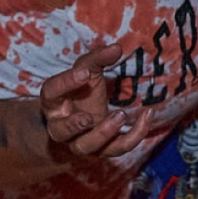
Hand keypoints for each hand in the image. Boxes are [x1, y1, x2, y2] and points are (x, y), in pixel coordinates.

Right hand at [37, 40, 155, 157]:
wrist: (84, 116)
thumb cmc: (82, 91)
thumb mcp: (87, 71)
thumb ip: (98, 59)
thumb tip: (117, 48)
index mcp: (53, 103)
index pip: (51, 92)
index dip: (65, 83)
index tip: (84, 73)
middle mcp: (61, 126)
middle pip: (60, 131)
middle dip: (75, 125)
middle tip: (90, 117)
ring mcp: (80, 142)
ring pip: (85, 146)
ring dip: (103, 133)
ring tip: (120, 115)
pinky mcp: (103, 150)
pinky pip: (117, 148)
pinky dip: (134, 135)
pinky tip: (147, 116)